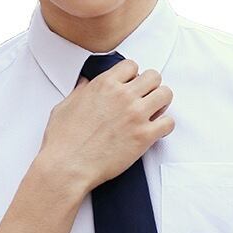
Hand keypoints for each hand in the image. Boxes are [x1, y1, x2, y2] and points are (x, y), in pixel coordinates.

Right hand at [39, 58, 173, 192]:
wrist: (67, 166)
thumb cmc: (63, 141)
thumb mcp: (65, 106)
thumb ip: (80, 92)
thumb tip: (85, 84)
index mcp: (104, 85)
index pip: (131, 66)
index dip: (132, 76)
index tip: (130, 86)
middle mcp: (123, 96)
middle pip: (153, 77)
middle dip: (150, 87)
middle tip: (144, 99)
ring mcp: (136, 115)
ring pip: (166, 94)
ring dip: (161, 103)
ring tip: (152, 113)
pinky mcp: (144, 136)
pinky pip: (169, 122)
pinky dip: (164, 126)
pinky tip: (154, 131)